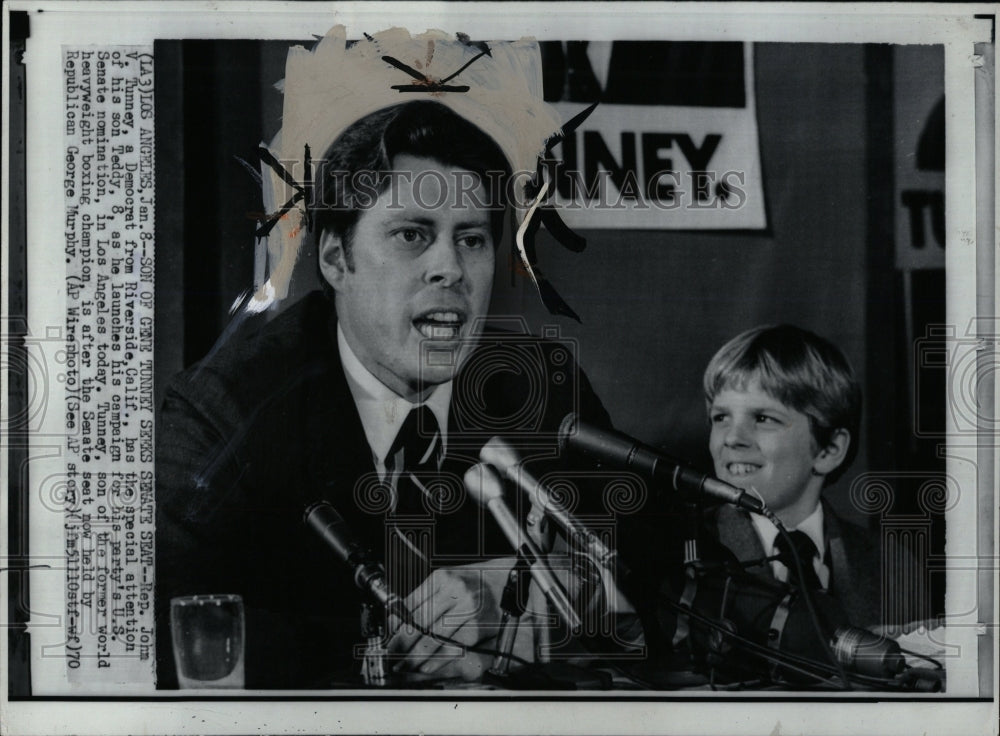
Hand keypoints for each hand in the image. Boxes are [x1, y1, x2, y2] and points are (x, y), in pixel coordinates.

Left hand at [387, 560, 510, 680]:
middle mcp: (455, 589)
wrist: (509, 582)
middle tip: (393, 656)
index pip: (410, 605)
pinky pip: (453, 647)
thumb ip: (426, 598)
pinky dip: (437, 660)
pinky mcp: (480, 624)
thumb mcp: (449, 581)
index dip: (396, 627)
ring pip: (434, 638)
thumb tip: (398, 621)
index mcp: (441, 577)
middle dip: (402, 644)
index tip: (389, 640)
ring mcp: (469, 607)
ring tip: (406, 665)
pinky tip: (427, 666)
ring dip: (416, 656)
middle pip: (419, 623)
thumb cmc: (476, 583)